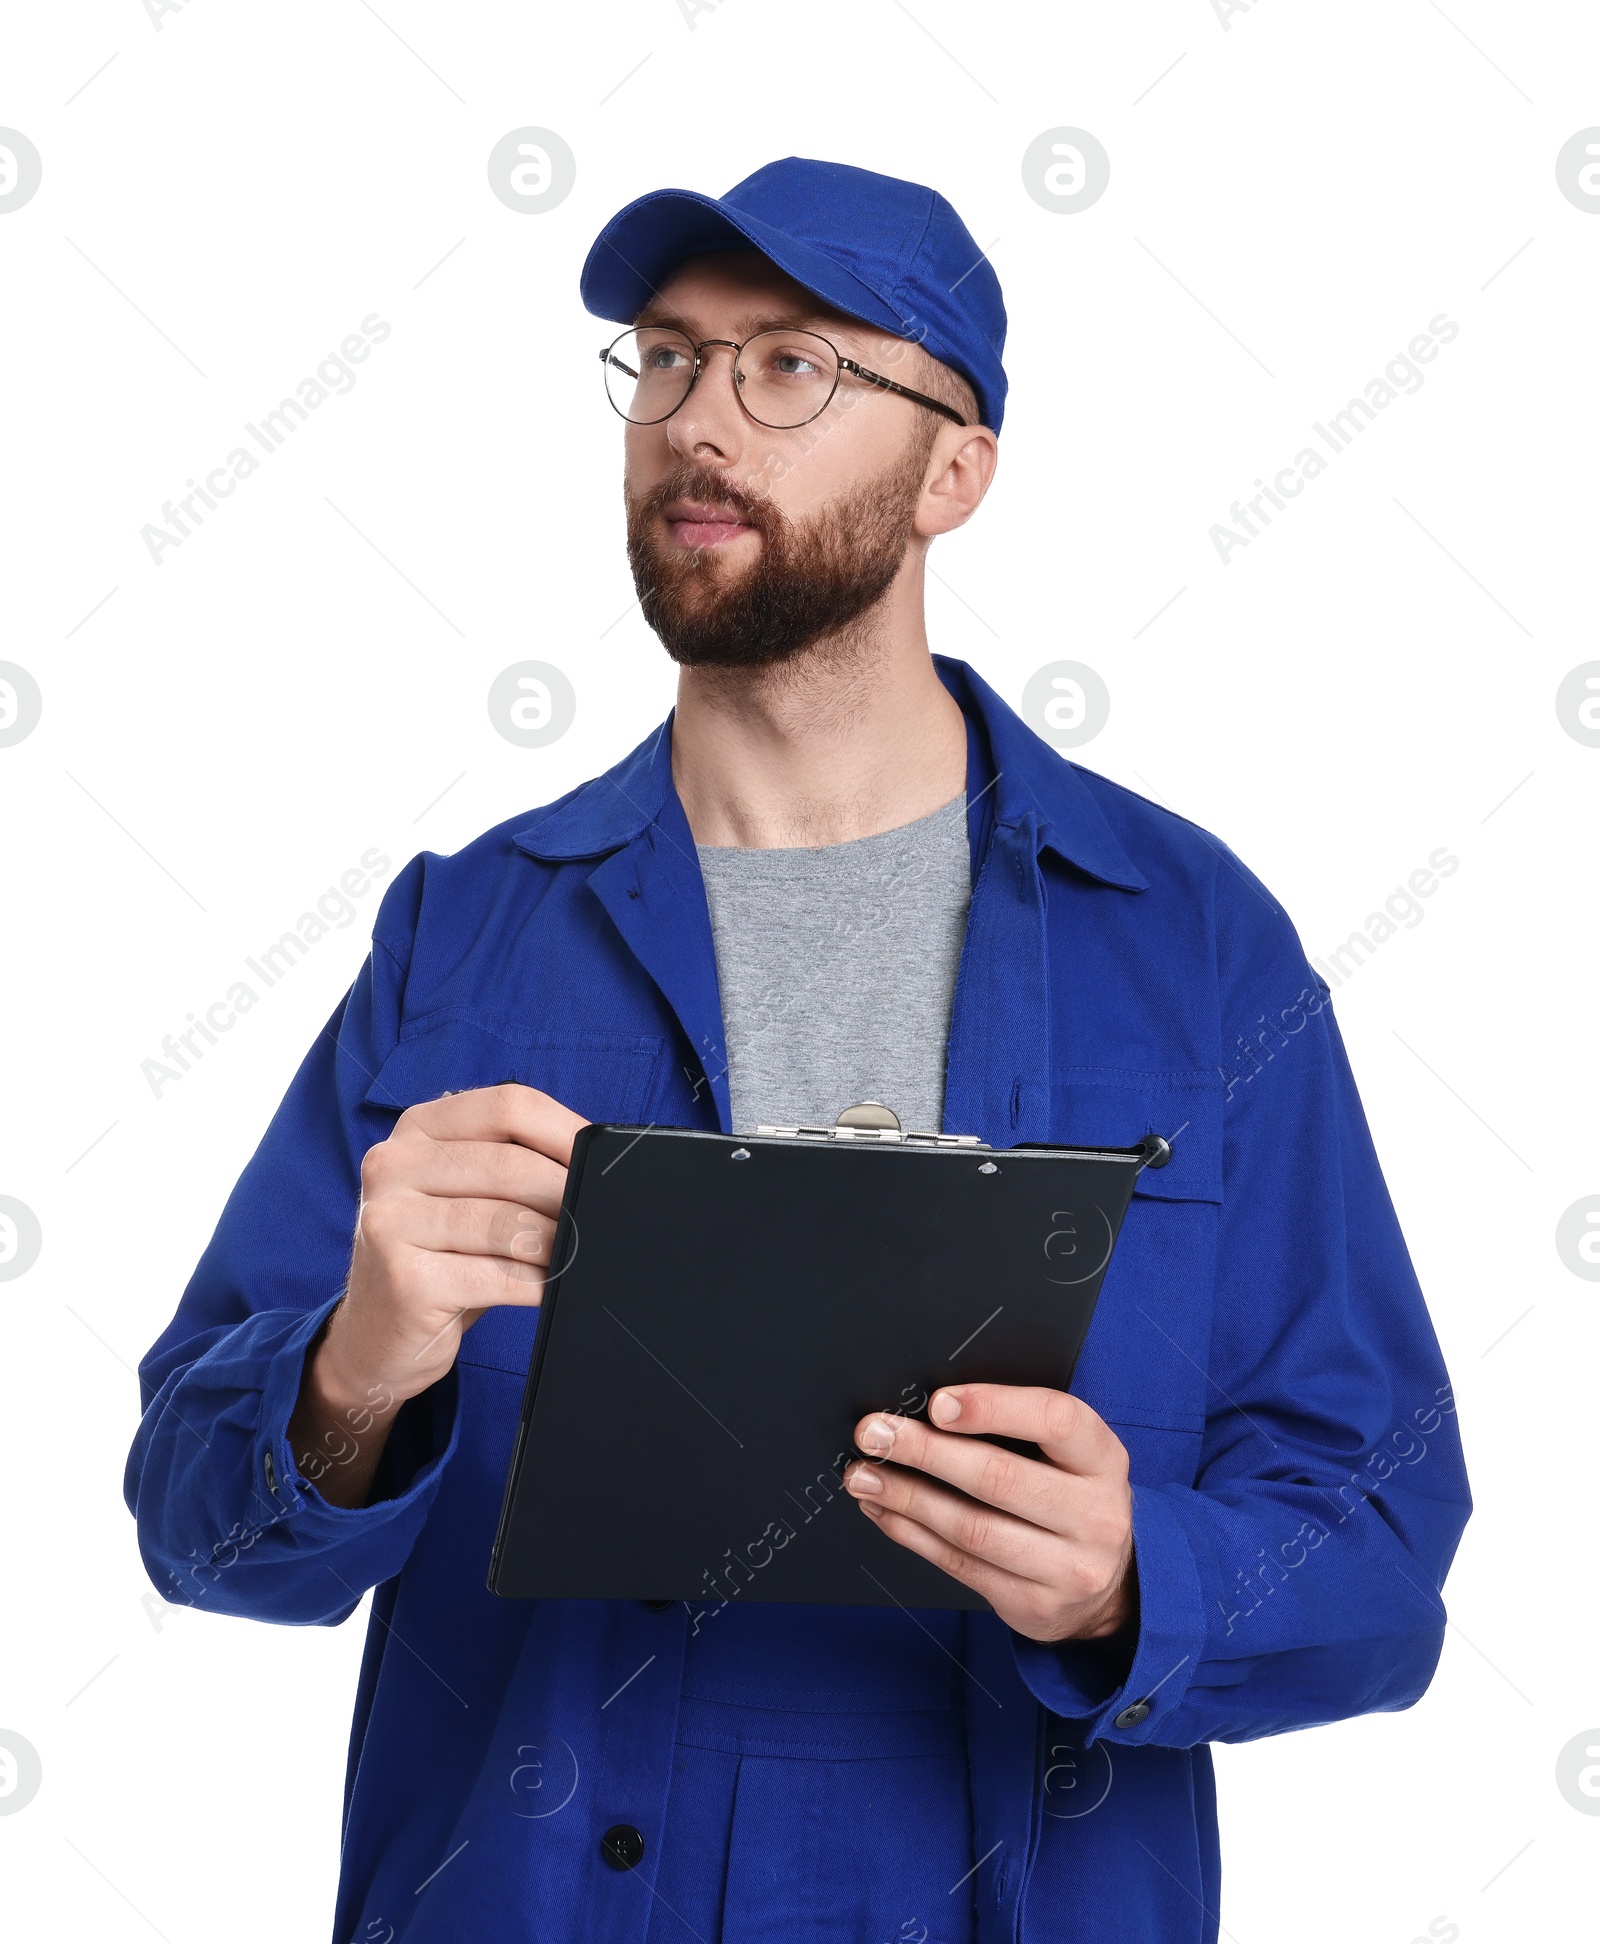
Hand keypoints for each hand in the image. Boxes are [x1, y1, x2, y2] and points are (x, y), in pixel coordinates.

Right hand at [288, 1084, 585, 1505]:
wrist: (374, 1335)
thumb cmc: (438, 1257)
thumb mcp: (463, 1193)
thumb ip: (511, 1164)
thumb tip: (594, 1162)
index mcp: (417, 1128)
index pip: (508, 1107)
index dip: (566, 1132)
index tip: (603, 1160)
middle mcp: (393, 1165)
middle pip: (511, 1165)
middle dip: (568, 1193)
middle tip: (601, 1217)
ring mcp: (391, 1222)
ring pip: (508, 1223)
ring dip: (558, 1243)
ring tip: (578, 1254)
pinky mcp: (405, 1280)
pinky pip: (498, 1276)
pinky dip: (539, 1284)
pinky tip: (552, 1289)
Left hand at [844, 1384, 1135, 1644]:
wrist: (1109, 1583)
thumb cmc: (1068, 1496)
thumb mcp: (1068, 1455)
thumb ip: (1018, 1427)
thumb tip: (930, 1408)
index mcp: (1102, 1458)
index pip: (1054, 1419)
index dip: (991, 1406)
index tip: (936, 1403)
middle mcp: (1096, 1515)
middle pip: (999, 1478)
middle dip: (925, 1452)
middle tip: (874, 1434)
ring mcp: (1070, 1568)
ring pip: (972, 1528)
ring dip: (906, 1498)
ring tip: (863, 1476)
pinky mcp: (1036, 1606)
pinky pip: (960, 1565)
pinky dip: (912, 1535)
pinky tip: (884, 1512)